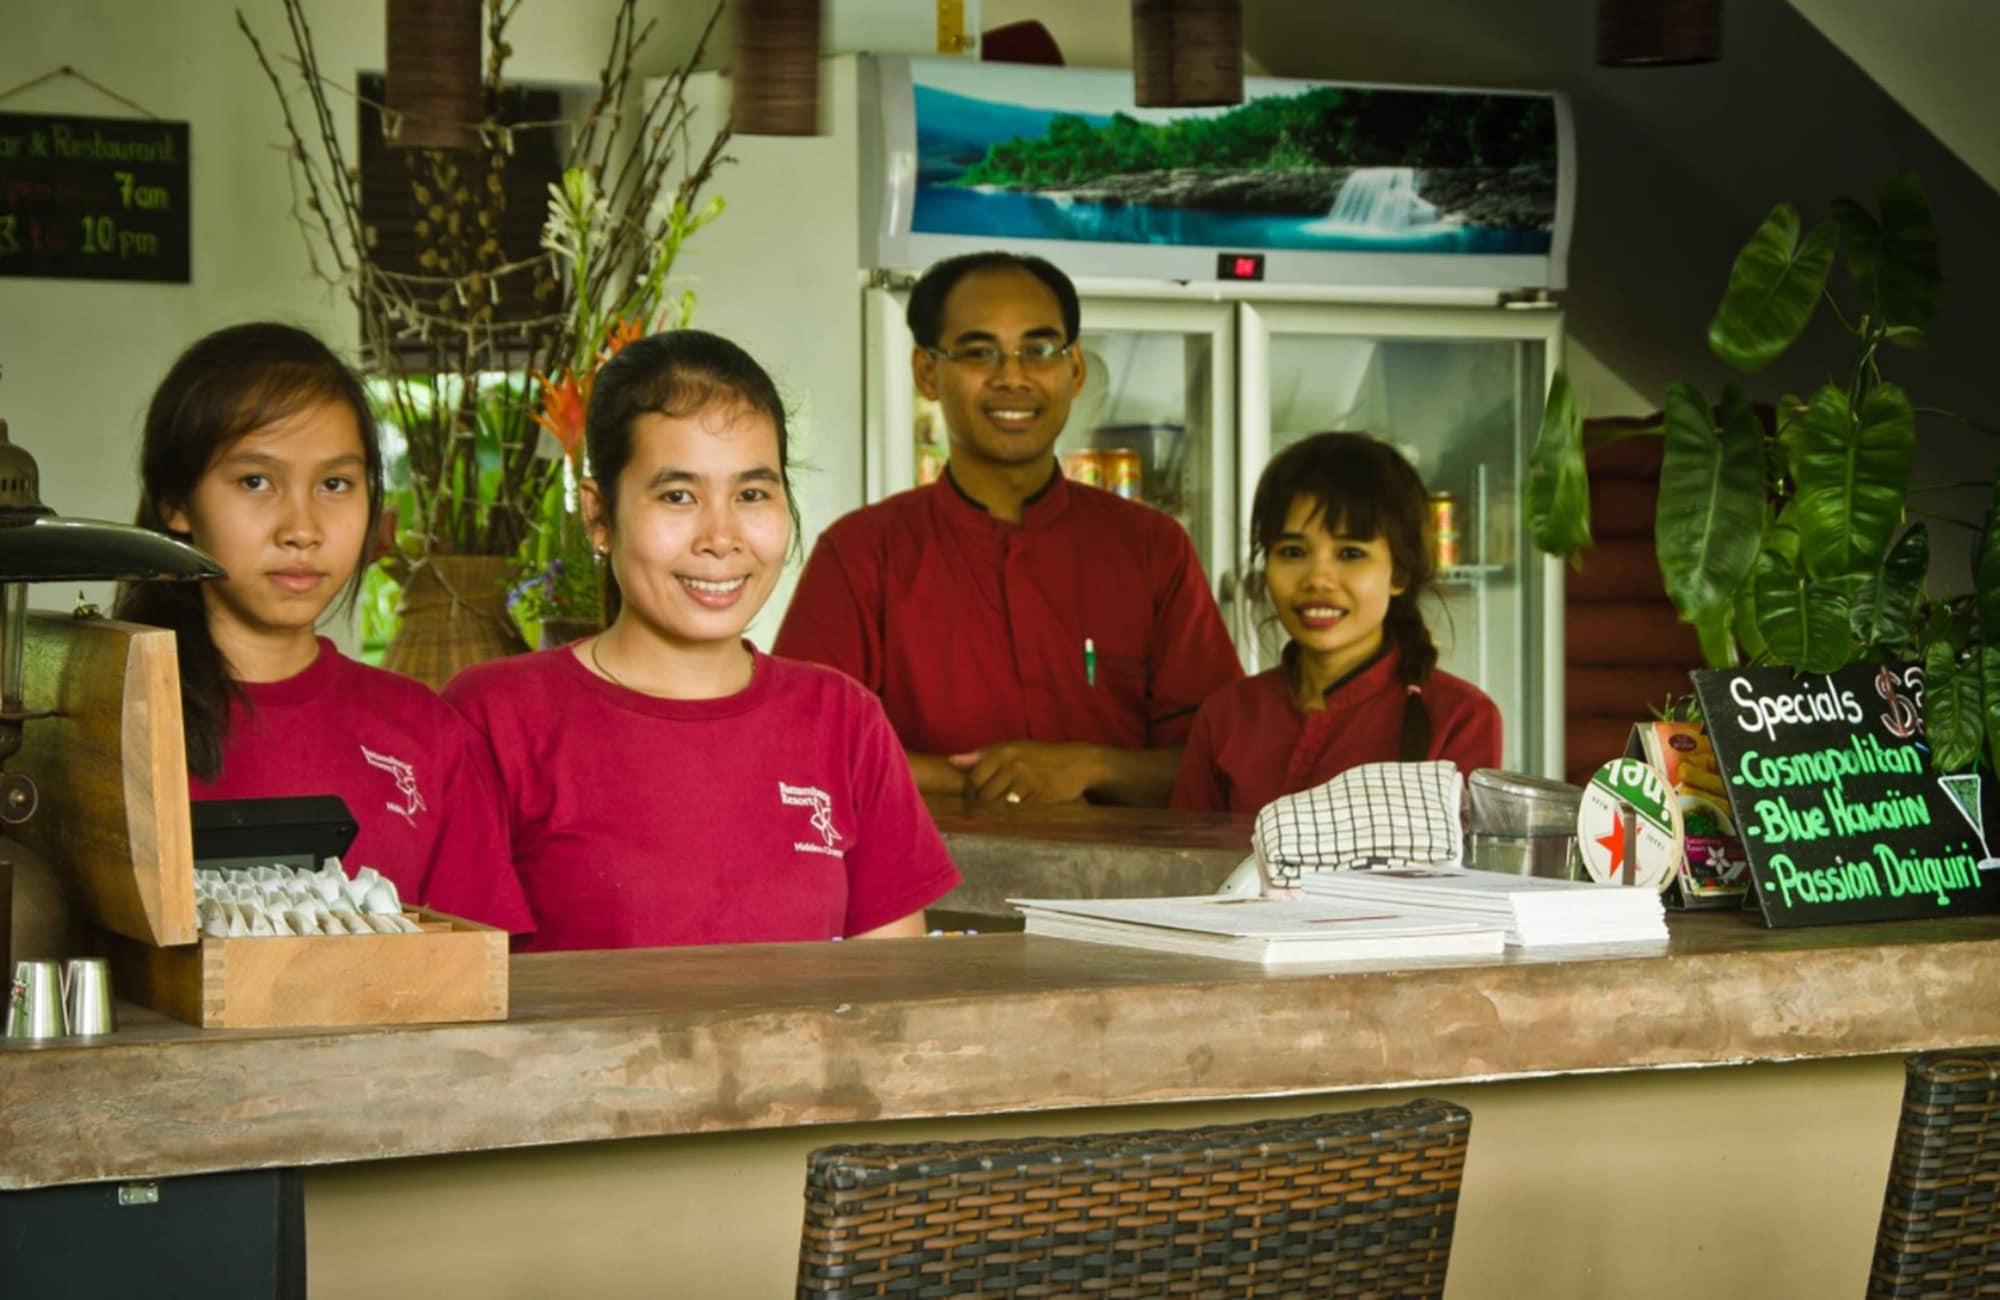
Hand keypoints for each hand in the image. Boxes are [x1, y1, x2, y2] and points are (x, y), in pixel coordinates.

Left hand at [948, 742, 1100, 804]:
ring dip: (997, 810)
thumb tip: (952, 760)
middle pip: (983, 794)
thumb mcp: (1012, 750)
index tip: (970, 804)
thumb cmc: (1040, 757)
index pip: (973, 778)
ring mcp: (1024, 775)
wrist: (1076, 763)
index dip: (969, 795)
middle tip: (985, 814)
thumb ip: (981, 756)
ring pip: (997, 802)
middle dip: (982, 806)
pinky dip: (1014, 810)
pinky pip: (1015, 807)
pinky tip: (1020, 806)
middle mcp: (1011, 761)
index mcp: (1002, 750)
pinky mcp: (1036, 790)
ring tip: (1002, 809)